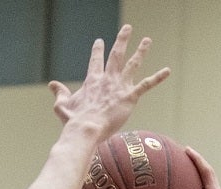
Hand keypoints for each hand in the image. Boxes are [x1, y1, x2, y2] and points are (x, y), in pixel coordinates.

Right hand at [49, 25, 169, 139]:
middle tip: (127, 28)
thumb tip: (52, 85)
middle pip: (116, 55)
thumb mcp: (62, 105)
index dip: (97, 51)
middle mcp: (107, 79)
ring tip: (147, 40)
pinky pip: (146, 85)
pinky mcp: (129, 97)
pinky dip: (157, 78)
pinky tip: (167, 71)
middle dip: (122, 40)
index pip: (95, 61)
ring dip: (141, 51)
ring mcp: (119, 87)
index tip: (99, 41)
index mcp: (92, 80)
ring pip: (132, 64)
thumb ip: (59, 93)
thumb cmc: (74, 120)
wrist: (86, 128)